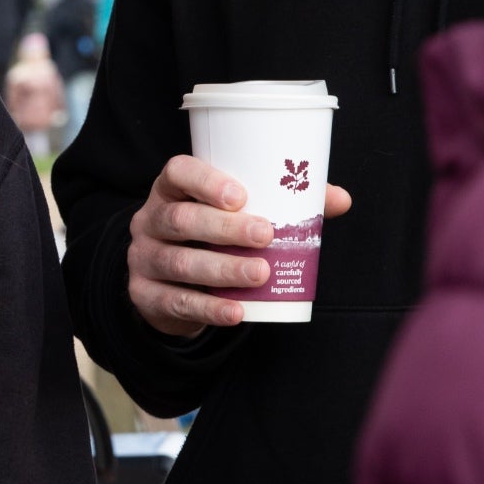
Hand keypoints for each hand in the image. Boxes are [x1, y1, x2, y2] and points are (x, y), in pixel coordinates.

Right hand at [125, 155, 352, 336]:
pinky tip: (237, 311)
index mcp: (172, 189)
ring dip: (223, 269)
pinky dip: (209, 309)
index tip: (241, 195)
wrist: (168, 284)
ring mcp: (143, 258)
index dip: (206, 181)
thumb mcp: (234, 215)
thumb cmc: (210, 237)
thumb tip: (340, 200)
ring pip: (180, 262)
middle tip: (265, 235)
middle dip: (225, 228)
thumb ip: (284, 202)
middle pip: (180, 219)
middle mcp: (150, 219)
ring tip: (260, 273)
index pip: (178, 172)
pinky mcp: (144, 295)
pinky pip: (177, 303)